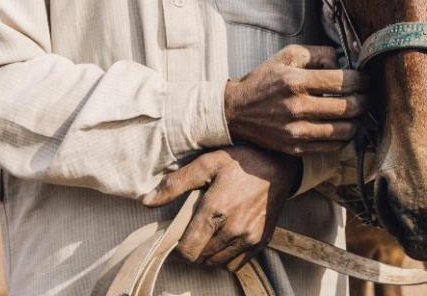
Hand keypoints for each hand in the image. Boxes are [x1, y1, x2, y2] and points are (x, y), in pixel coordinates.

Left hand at [143, 146, 298, 269]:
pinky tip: (225, 239)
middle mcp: (233, 229)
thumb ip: (176, 184)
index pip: (187, 251)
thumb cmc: (241, 161)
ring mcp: (249, 238)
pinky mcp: (261, 242)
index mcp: (215, 211)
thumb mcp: (207, 163)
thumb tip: (147, 202)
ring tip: (210, 233)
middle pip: (200, 259)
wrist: (279, 164)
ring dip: (208, 255)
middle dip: (192, 249)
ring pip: (216, 264)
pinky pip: (235, 265)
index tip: (178, 235)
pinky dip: (226, 258)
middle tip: (194, 230)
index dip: (177, 247)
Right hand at [225, 44, 367, 154]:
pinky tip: (344, 126)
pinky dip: (344, 136)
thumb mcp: (287, 55)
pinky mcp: (295, 148)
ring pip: (344, 130)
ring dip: (359, 120)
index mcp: (296, 82)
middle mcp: (297, 108)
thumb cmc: (264, 79)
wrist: (235, 112)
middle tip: (370, 95)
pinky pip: (331, 146)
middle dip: (366, 100)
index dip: (362, 80)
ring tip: (360, 112)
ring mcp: (296, 131)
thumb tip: (344, 61)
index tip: (368, 79)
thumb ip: (318, 54)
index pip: (343, 82)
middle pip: (348, 107)